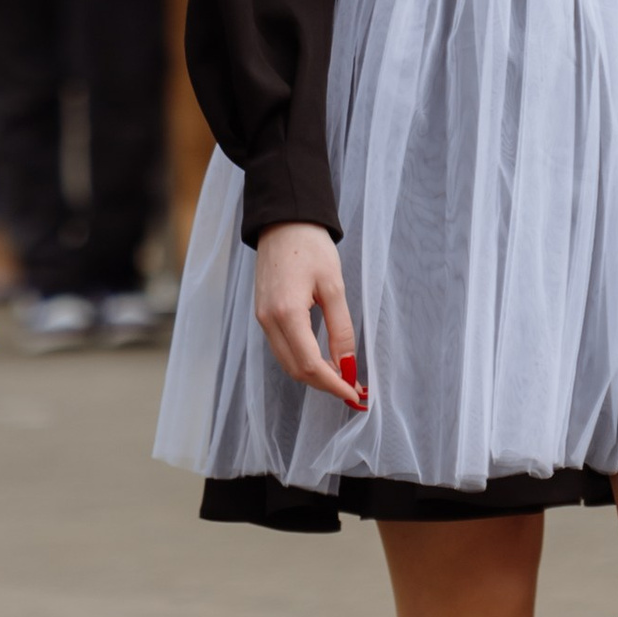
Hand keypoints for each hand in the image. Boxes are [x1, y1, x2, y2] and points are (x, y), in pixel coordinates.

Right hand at [252, 220, 365, 407]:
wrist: (283, 222)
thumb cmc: (311, 246)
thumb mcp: (334, 286)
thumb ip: (341, 328)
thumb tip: (348, 363)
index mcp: (286, 313)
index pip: (310, 364)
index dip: (334, 384)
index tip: (355, 394)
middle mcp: (268, 321)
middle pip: (296, 370)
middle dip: (325, 384)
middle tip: (353, 389)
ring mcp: (262, 319)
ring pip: (287, 363)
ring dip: (314, 375)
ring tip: (343, 378)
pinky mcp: (262, 314)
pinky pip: (282, 348)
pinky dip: (302, 361)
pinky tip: (323, 360)